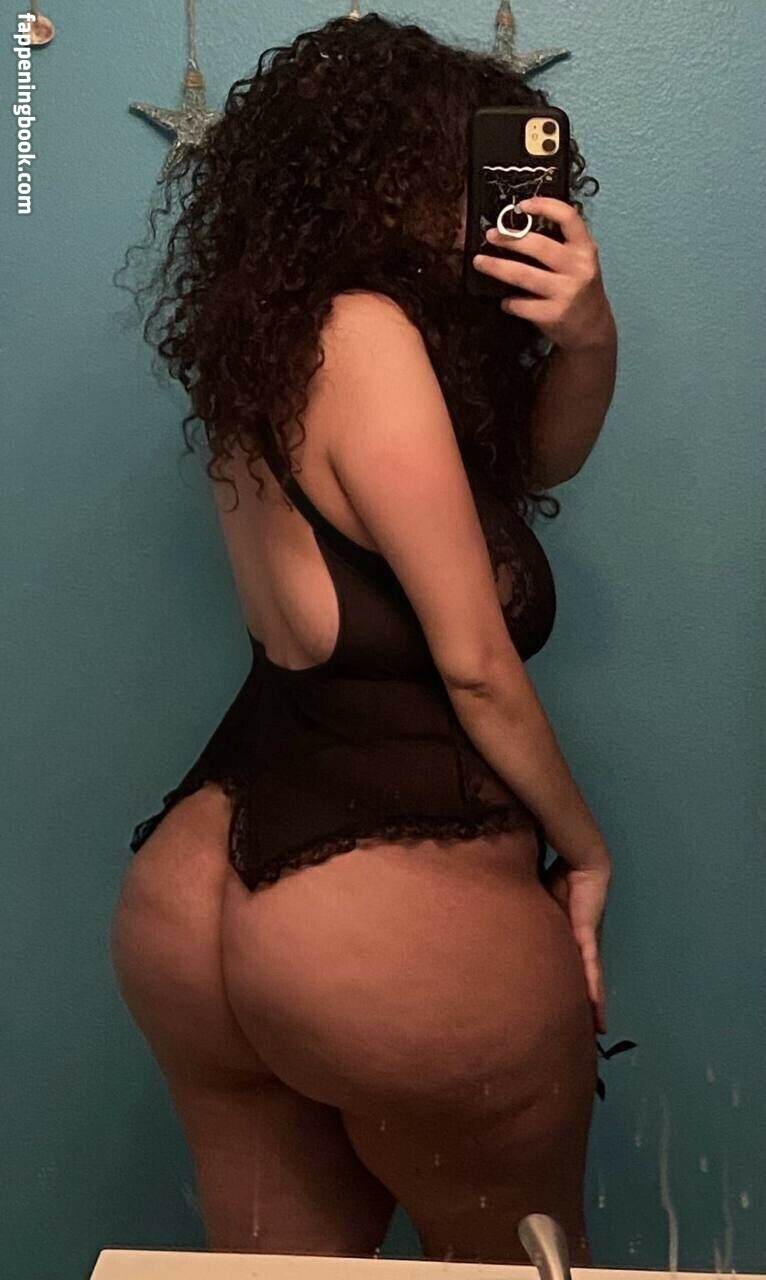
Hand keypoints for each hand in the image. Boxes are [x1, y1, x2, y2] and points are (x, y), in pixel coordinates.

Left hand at [472, 196, 615, 352]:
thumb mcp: (580, 262)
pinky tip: (505, 301)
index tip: (521, 206)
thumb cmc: (579, 290)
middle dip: (510, 238)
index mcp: (585, 249)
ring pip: (523, 275)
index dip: (544, 206)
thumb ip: (561, 245)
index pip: (568, 218)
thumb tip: (520, 226)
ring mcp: (565, 293)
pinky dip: (509, 302)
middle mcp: (577, 268)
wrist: (592, 329)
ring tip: (480, 262)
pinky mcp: (552, 315)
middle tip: (490, 235)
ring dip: (497, 267)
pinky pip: (521, 304)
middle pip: (538, 246)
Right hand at [542, 854, 610, 1033]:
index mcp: (569, 934)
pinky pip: (591, 966)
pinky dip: (593, 988)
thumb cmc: (557, 872)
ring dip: (594, 1003)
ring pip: (591, 978)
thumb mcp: (536, 902)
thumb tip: (499, 918)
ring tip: (597, 1027)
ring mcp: (587, 939)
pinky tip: (597, 1008)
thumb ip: (527, 916)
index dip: (574, 985)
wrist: (580, 856)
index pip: (572, 964)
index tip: (573, 1008)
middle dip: (588, 1002)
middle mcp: (582, 940)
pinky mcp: (587, 934)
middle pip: (585, 977)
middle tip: (588, 1028)